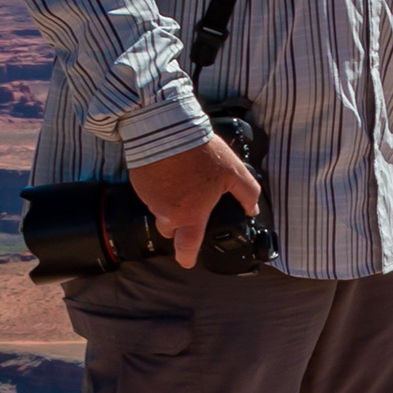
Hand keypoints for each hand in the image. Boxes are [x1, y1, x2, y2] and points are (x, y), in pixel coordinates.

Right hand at [130, 133, 264, 270]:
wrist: (166, 131)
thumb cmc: (201, 153)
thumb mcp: (234, 172)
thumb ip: (247, 194)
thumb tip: (253, 209)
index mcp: (191, 214)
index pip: (187, 247)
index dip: (187, 258)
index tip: (188, 261)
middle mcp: (167, 212)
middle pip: (170, 230)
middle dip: (179, 225)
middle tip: (190, 208)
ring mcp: (150, 199)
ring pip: (160, 210)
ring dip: (170, 202)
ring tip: (184, 180)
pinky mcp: (139, 185)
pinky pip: (150, 193)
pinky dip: (160, 187)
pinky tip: (171, 172)